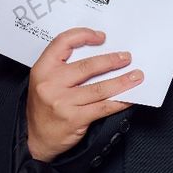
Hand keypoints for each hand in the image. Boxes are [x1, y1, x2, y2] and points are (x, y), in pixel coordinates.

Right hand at [26, 27, 143, 162]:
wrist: (35, 138)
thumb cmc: (44, 106)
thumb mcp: (45, 81)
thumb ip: (65, 67)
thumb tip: (100, 54)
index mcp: (43, 69)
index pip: (63, 42)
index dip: (83, 35)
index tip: (101, 37)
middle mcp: (51, 84)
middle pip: (87, 66)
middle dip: (111, 61)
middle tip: (126, 57)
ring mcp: (63, 102)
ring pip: (99, 88)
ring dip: (122, 81)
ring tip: (136, 76)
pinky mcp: (75, 118)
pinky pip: (104, 107)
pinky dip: (120, 102)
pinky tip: (130, 97)